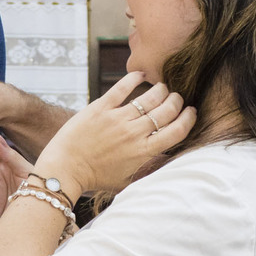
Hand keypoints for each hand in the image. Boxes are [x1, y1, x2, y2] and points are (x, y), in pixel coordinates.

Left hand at [35, 72, 195, 198]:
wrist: (64, 169)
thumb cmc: (96, 178)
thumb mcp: (128, 180)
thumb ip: (149, 168)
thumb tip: (168, 157)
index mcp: (144, 152)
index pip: (177, 130)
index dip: (188, 118)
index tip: (190, 111)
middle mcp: (134, 134)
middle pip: (167, 110)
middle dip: (177, 101)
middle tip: (176, 98)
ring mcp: (117, 119)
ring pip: (149, 96)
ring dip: (160, 89)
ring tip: (161, 88)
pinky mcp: (100, 108)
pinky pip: (122, 87)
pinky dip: (134, 78)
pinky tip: (141, 75)